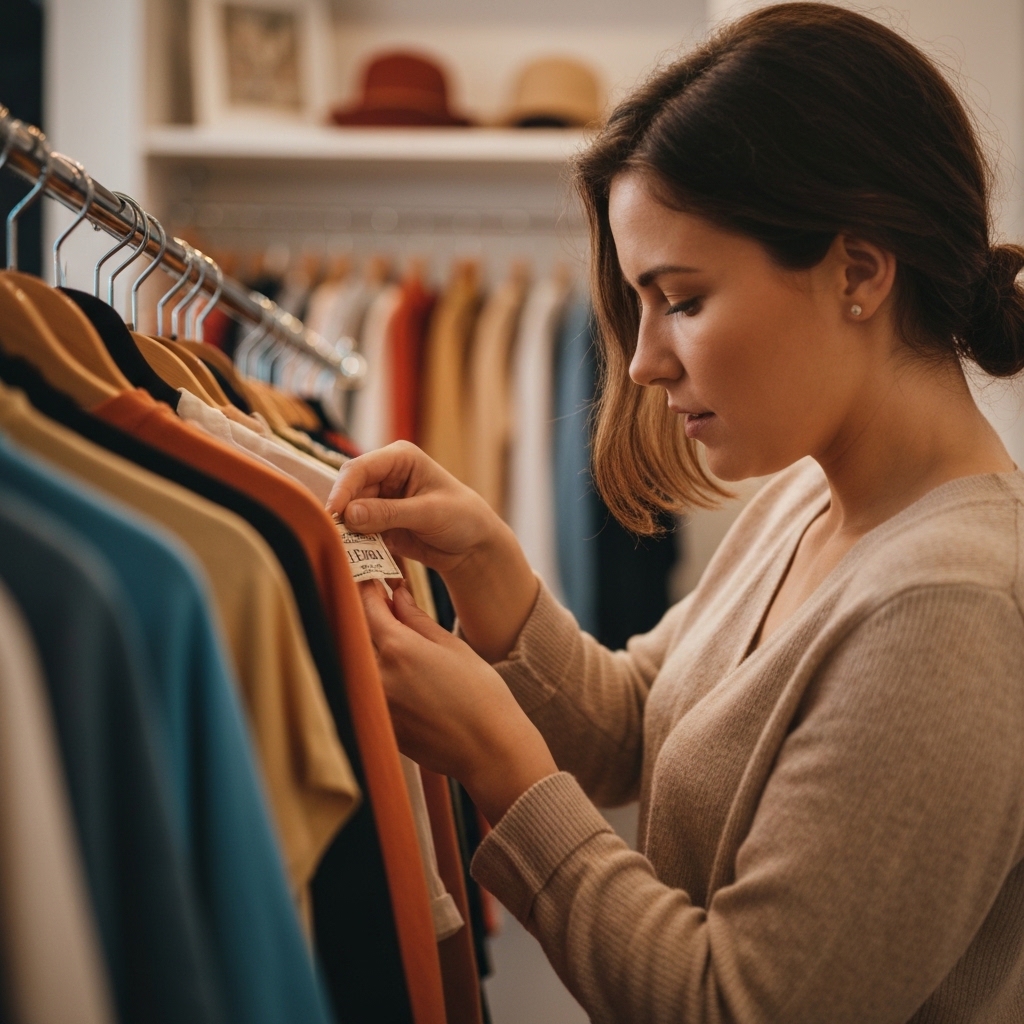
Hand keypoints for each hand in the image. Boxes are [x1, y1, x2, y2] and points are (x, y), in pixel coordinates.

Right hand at [328, 441, 499, 574]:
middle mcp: (384, 475)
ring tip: (345, 549)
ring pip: (348, 514)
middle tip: (337, 537)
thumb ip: (389, 513)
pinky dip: (353, 543)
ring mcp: (378, 500)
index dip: (343, 489)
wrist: (472, 545)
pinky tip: (353, 556)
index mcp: (399, 458)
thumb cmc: (461, 517)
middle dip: (342, 513)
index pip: (360, 468)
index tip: (334, 513)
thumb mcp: (430, 513)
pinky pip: (355, 532)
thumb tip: (350, 514)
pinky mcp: (376, 524)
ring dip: (346, 531)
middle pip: (349, 491)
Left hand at [361, 580, 556, 825]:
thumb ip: (416, 618)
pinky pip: (365, 691)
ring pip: (358, 663)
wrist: (489, 749)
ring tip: (389, 641)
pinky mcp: (378, 725)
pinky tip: (397, 675)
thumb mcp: (451, 646)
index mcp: (397, 649)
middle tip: (378, 605)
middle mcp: (377, 676)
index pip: (366, 607)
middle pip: (355, 634)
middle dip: (364, 616)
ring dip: (367, 647)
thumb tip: (395, 594)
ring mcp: (374, 704)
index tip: (369, 578)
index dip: (367, 588)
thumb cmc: (480, 694)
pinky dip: (374, 677)